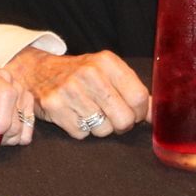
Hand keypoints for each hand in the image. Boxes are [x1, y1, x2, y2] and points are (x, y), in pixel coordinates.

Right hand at [6, 47, 148, 138]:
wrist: (37, 72)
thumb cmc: (79, 75)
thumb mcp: (107, 72)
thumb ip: (133, 90)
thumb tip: (157, 114)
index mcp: (106, 62)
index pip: (139, 98)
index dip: (139, 112)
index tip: (131, 111)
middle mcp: (88, 73)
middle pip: (124, 118)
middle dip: (120, 124)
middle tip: (110, 116)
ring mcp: (70, 90)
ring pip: (104, 130)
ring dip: (99, 127)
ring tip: (88, 112)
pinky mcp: (55, 106)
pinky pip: (82, 134)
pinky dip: (80, 129)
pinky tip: (74, 115)